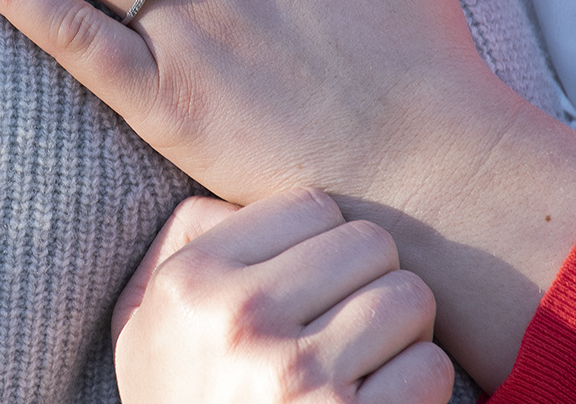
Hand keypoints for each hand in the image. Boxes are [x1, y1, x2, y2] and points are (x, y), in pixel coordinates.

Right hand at [112, 188, 453, 403]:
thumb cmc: (179, 394)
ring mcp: (301, 380)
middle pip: (370, 243)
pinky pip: (429, 368)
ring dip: (398, 331)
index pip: (312, 205)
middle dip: (367, 278)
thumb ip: (190, 231)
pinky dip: (415, 384)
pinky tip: (375, 399)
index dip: (322, 240)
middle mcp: (245, 321)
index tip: (307, 277)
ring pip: (409, 298)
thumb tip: (250, 191)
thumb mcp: (146, 312)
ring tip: (361, 357)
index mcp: (195, 280)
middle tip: (343, 316)